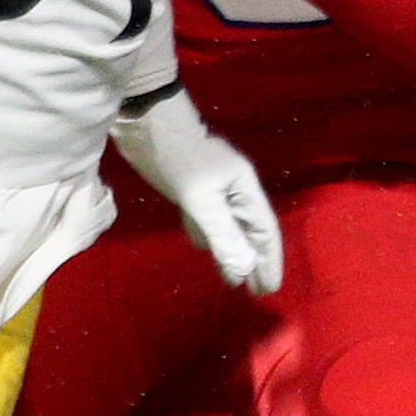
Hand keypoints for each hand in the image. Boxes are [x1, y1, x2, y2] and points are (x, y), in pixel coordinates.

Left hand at [111, 88, 284, 293]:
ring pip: (228, 229)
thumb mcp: (201, 199)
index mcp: (244, 189)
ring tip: (234, 278)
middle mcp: (233, 191)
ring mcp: (211, 191)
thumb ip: (223, 234)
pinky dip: (209, 237)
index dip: (269, 260)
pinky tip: (205, 248)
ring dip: (232, 253)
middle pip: (250, 233)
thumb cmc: (178, 158)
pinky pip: (206, 221)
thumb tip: (243, 269)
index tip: (269, 288)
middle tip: (257, 291)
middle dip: (254, 261)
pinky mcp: (191, 190)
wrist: (146, 124)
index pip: (264, 231)